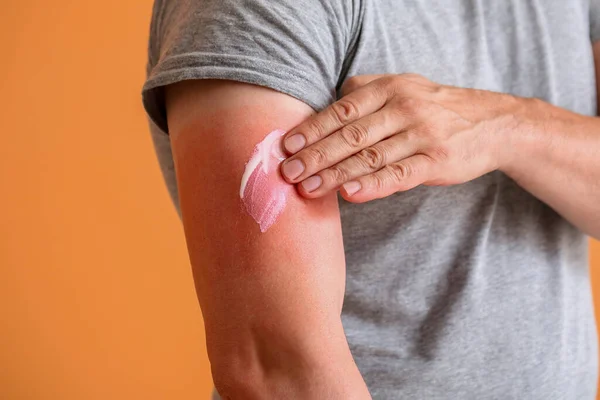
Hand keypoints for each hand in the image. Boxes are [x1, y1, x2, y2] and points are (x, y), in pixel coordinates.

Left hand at [280, 73, 525, 201]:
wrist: (492, 123)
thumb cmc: (435, 107)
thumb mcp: (403, 85)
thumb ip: (365, 90)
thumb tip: (326, 105)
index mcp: (389, 89)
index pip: (342, 111)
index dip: (312, 129)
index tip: (287, 147)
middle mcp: (403, 108)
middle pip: (351, 135)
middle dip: (315, 155)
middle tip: (287, 173)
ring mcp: (421, 135)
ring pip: (370, 157)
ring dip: (334, 175)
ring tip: (307, 188)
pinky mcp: (436, 161)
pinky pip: (399, 175)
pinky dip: (372, 185)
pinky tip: (349, 195)